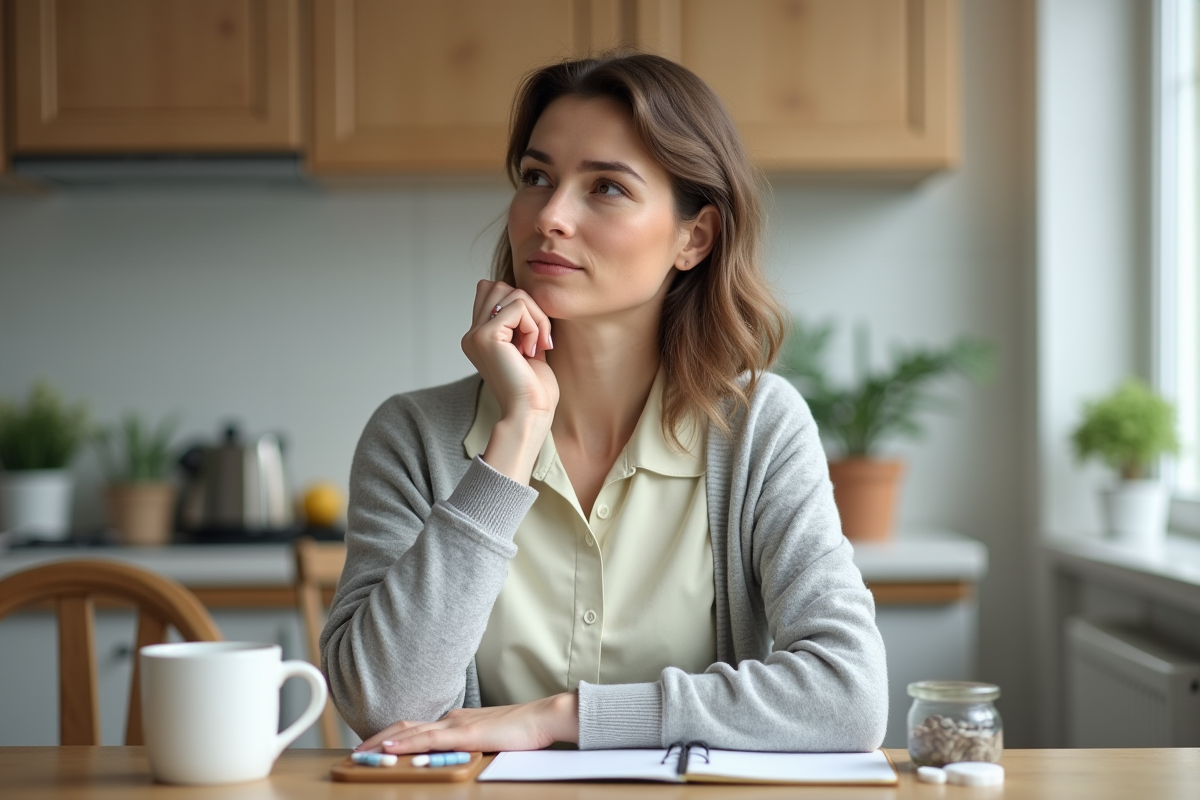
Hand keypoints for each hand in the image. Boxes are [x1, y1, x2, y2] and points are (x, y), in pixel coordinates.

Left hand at [356, 692, 577, 754]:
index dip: (389, 735)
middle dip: (377, 739)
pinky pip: (432, 741)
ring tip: (363, 753)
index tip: (370, 746)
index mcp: (455, 719)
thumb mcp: (485, 736)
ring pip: (413, 733)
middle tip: (355, 752)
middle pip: (405, 727)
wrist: (542, 717)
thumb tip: (447, 753)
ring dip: (385, 743)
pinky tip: (393, 750)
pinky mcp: (467, 735)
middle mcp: (451, 719)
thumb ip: (465, 742)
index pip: (414, 726)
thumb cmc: (520, 729)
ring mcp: (458, 725)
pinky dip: (409, 745)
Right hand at [461, 280, 557, 481]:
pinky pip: (519, 307)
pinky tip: (531, 350)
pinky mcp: (486, 336)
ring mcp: (475, 335)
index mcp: (478, 337)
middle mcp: (472, 335)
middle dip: (530, 308)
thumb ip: (519, 319)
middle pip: (501, 287)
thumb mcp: (526, 344)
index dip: (521, 307)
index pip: (493, 291)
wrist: (530, 413)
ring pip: (512, 293)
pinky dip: (534, 325)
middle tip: (538, 340)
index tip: (532, 338)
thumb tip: (510, 288)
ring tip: (535, 346)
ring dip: (535, 317)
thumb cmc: (533, 388)